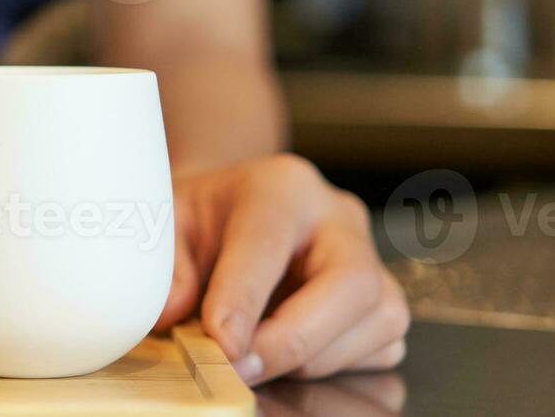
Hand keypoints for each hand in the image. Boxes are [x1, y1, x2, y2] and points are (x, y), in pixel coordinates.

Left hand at [157, 155, 409, 383]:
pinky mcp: (386, 301)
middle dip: (294, 339)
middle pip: (352, 283)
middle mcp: (340, 218)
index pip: (270, 240)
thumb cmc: (204, 222)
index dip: (245, 299)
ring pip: (377, 322)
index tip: (221, 344)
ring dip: (311, 359)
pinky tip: (287, 354)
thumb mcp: (169, 226)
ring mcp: (374, 259)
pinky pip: (381, 348)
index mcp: (282, 186)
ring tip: (254, 358)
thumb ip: (167, 268)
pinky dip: (333, 366)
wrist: (234, 216)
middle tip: (241, 368)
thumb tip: (172, 315)